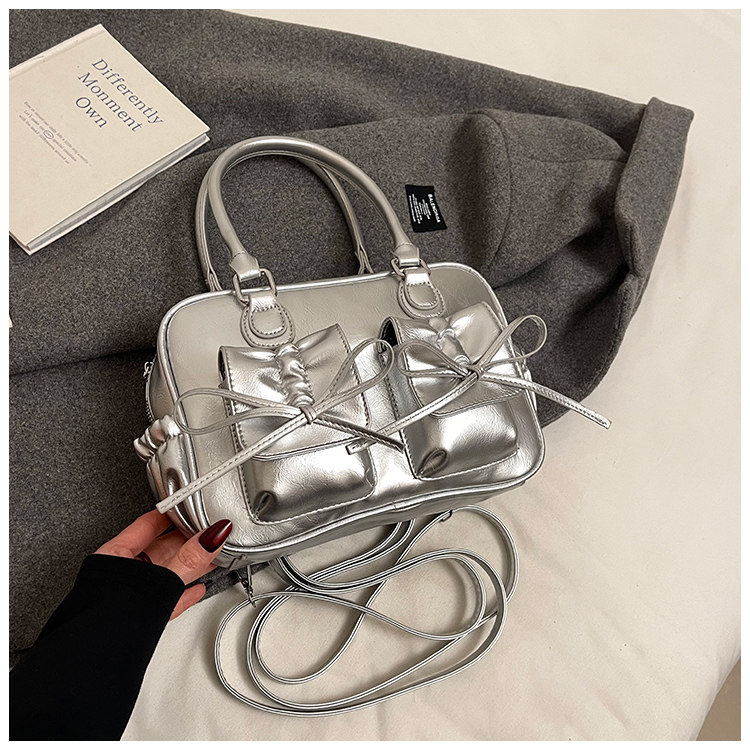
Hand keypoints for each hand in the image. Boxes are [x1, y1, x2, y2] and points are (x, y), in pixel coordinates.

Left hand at [96, 510, 232, 619]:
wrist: (95, 663)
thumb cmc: (105, 619)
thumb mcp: (157, 581)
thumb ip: (187, 560)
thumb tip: (212, 537)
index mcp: (115, 556)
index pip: (146, 525)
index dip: (170, 514)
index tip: (188, 505)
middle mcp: (122, 574)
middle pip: (161, 550)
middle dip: (187, 541)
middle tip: (210, 532)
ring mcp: (132, 596)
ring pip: (166, 574)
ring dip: (190, 566)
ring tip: (211, 558)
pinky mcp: (142, 616)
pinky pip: (167, 598)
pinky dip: (184, 592)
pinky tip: (195, 590)